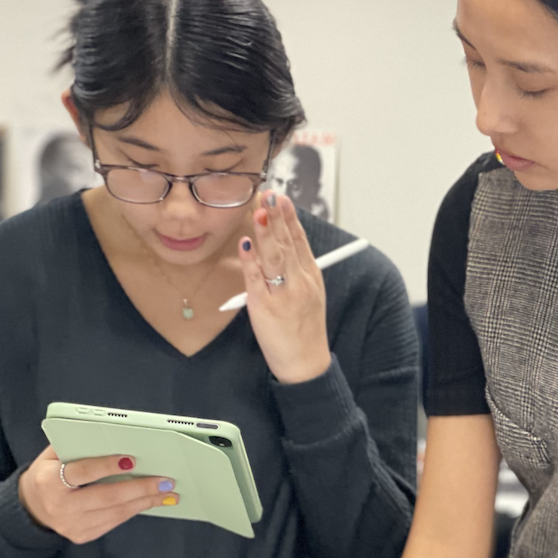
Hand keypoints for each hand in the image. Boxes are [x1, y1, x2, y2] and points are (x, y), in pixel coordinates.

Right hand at [19, 446, 179, 543]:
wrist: (31, 507)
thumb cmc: (48, 474)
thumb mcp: (52, 455)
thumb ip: (76, 446)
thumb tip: (112, 437)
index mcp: (50, 481)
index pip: (82, 472)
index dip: (107, 466)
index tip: (131, 460)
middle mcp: (60, 506)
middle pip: (107, 497)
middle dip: (140, 488)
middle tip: (165, 481)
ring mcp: (72, 525)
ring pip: (116, 513)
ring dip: (145, 501)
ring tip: (167, 492)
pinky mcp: (83, 535)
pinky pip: (114, 522)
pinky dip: (135, 510)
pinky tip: (150, 501)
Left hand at [238, 192, 331, 383]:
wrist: (305, 362)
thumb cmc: (304, 328)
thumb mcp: (309, 295)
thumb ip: (296, 271)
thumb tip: (280, 245)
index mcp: (311, 277)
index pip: (300, 241)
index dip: (291, 218)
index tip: (282, 198)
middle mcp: (300, 283)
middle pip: (288, 244)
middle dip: (278, 218)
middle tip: (269, 195)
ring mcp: (282, 295)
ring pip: (274, 257)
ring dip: (266, 233)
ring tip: (259, 211)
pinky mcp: (265, 308)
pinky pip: (256, 280)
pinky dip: (250, 261)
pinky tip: (246, 244)